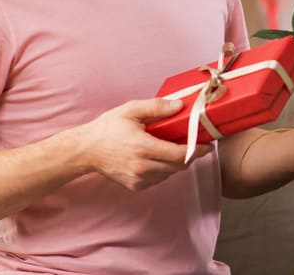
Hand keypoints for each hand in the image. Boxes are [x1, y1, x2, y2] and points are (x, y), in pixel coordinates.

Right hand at [74, 98, 212, 190]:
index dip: (197, 150)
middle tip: (196, 145)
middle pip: (179, 166)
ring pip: (170, 174)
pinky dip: (164, 169)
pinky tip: (157, 157)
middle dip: (190, 156)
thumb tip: (179, 106)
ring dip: (176, 163)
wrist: (85, 150)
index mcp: (143, 147)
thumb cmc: (107, 128)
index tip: (207, 145)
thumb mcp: (130, 110)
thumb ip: (156, 108)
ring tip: (173, 148)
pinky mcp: (136, 186)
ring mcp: (139, 179)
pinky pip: (159, 179)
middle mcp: (142, 167)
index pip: (180, 154)